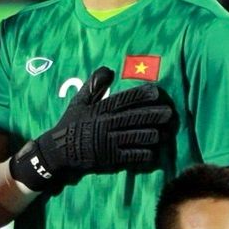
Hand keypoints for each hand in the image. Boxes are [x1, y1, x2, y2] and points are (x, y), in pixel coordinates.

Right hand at [9, 67, 175, 191]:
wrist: (58, 152)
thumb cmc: (72, 125)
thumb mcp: (78, 102)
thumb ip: (94, 85)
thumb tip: (109, 69)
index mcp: (102, 109)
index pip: (128, 98)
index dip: (145, 95)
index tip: (157, 93)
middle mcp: (108, 124)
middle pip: (138, 117)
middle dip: (157, 115)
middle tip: (170, 114)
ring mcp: (111, 142)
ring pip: (140, 137)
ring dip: (156, 135)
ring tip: (165, 133)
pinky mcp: (112, 159)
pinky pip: (134, 156)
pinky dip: (147, 154)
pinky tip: (154, 152)